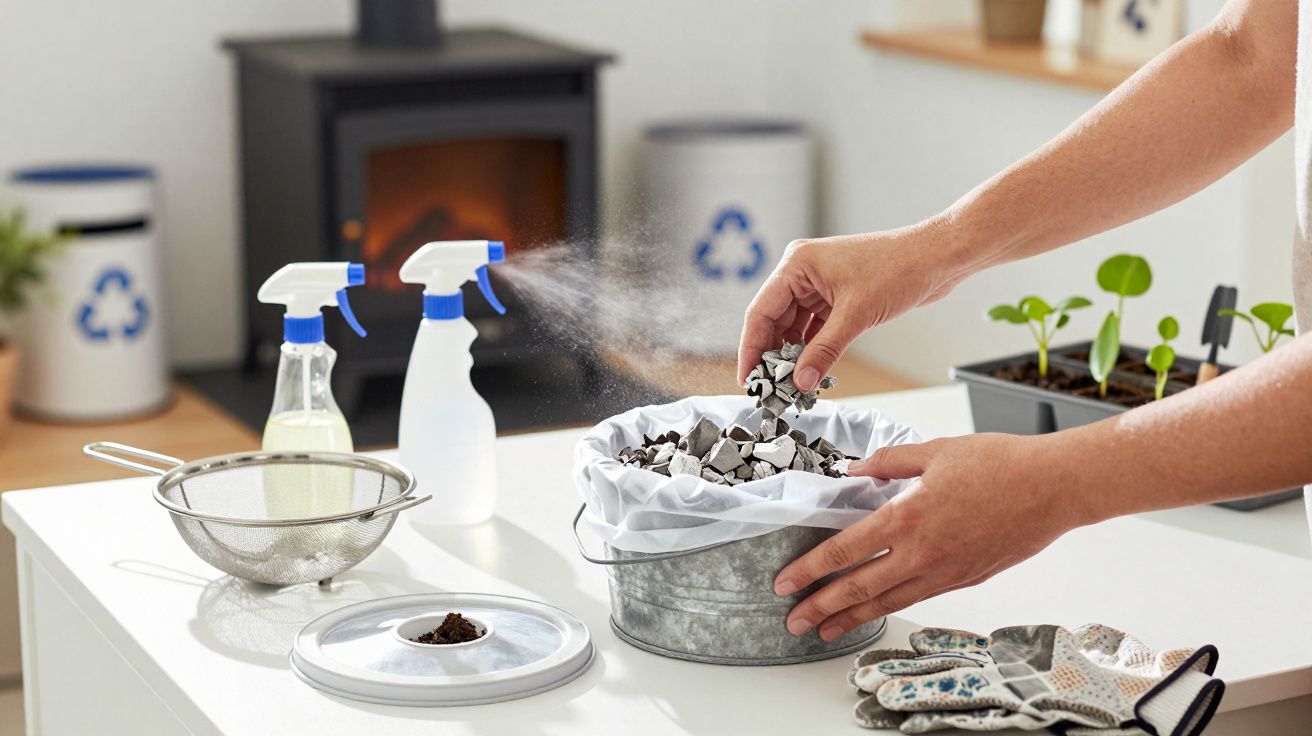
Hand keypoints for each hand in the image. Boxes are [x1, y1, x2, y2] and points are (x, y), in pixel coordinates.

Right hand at [737, 219, 971, 390]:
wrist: (936, 258)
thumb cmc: (899, 269)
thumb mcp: (856, 315)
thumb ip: (824, 351)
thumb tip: (800, 381)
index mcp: (797, 264)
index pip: (760, 311)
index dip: (751, 348)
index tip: (748, 378)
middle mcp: (802, 271)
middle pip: (773, 320)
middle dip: (772, 355)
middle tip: (769, 387)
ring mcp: (818, 283)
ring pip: (793, 326)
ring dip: (793, 354)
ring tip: (790, 384)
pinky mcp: (835, 295)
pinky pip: (813, 326)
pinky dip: (811, 347)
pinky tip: (810, 369)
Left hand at [773, 433, 1092, 640]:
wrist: (1053, 487)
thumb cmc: (999, 463)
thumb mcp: (933, 450)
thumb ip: (887, 462)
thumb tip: (853, 471)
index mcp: (907, 517)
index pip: (844, 551)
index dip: (809, 570)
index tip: (784, 583)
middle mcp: (921, 553)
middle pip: (858, 587)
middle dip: (820, 607)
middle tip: (792, 621)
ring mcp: (944, 571)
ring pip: (887, 601)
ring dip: (851, 617)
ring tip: (823, 629)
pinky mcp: (965, 577)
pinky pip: (917, 597)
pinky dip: (890, 607)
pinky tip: (875, 609)